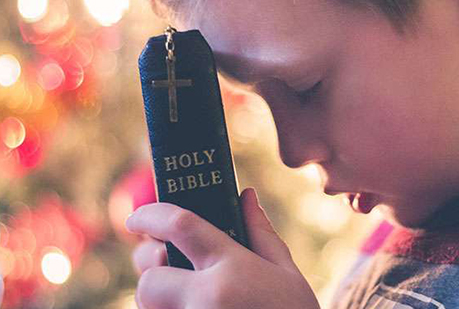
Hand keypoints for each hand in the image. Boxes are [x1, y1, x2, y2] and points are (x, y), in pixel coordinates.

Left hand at [126, 188, 319, 308]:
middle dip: (152, 269)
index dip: (151, 215)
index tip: (136, 217)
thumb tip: (245, 196)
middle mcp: (206, 299)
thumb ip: (262, 234)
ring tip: (184, 292)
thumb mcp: (286, 274)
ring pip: (149, 306)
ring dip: (158, 296)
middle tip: (166, 265)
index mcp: (233, 268)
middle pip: (150, 277)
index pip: (180, 226)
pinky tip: (193, 307)